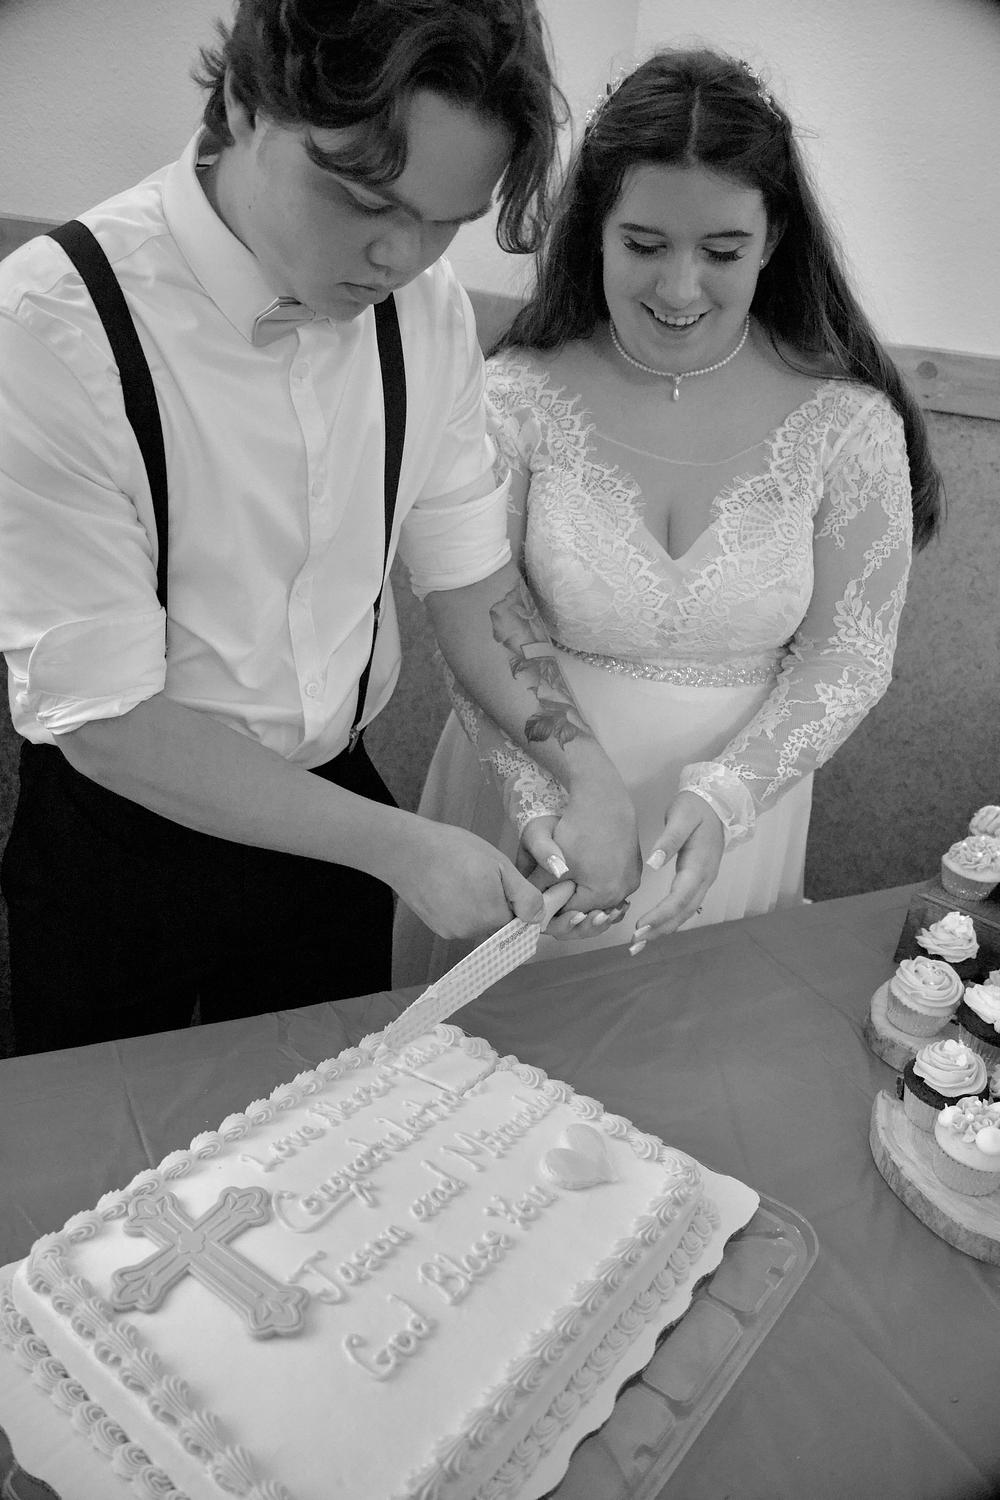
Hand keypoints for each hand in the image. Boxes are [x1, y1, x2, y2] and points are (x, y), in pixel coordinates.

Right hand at [397, 817, 544, 939]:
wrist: (407, 851)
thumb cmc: (454, 849)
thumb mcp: (499, 864)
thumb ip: (524, 894)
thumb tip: (538, 918)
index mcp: (493, 915)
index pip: (519, 919)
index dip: (518, 902)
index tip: (507, 882)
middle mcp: (474, 932)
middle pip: (500, 924)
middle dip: (499, 904)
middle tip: (484, 875)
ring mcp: (454, 933)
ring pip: (481, 924)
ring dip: (481, 907)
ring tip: (466, 878)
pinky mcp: (439, 930)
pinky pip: (463, 923)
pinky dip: (463, 909)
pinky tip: (453, 887)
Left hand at [517, 815, 629, 940]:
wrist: (603, 800)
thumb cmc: (577, 831)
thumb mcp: (553, 863)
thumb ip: (539, 888)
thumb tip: (531, 905)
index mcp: (604, 895)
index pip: (572, 913)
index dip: (555, 908)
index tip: (542, 901)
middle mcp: (623, 892)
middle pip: (591, 908)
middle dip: (571, 902)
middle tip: (554, 892)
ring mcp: (633, 879)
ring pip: (603, 896)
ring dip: (586, 893)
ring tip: (570, 881)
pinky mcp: (636, 867)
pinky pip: (614, 884)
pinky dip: (600, 882)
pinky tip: (587, 871)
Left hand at [630, 791, 724, 948]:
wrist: (719, 801)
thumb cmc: (696, 807)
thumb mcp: (680, 817)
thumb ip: (668, 840)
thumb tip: (653, 863)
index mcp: (699, 866)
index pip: (678, 898)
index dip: (660, 915)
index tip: (640, 926)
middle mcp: (705, 879)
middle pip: (683, 912)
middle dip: (660, 929)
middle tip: (635, 943)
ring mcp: (705, 881)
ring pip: (685, 912)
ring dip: (665, 928)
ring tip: (641, 942)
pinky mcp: (700, 879)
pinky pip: (686, 905)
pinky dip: (671, 919)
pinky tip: (658, 927)